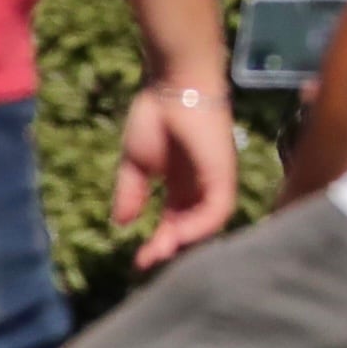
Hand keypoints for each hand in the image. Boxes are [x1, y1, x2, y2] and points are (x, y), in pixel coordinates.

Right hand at [116, 86, 238, 267]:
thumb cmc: (155, 115)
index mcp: (184, 183)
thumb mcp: (135, 163)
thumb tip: (121, 224)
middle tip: (146, 263)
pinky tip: (177, 234)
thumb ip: (131, 193)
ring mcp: (216, 179)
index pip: (176, 222)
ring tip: (158, 252)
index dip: (159, 242)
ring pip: (208, 223)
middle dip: (170, 247)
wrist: (172, 85)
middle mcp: (203, 185)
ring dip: (183, 241)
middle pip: (192, 227)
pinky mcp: (224, 172)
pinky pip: (218, 208)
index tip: (139, 261)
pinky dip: (199, 225)